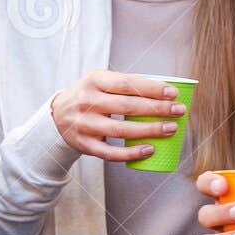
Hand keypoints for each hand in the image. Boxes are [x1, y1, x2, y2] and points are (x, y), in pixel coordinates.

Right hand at [50, 70, 187, 162]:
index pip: (127, 84)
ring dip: (149, 130)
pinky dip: (131, 153)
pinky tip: (150, 150)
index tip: (173, 93)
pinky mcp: (84, 145)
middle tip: (179, 111)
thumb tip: (165, 91)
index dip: (152, 88)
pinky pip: (110, 153)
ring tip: (170, 129)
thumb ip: (125, 84)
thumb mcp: (99, 81)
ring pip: (121, 130)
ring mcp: (84, 125)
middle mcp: (87, 102)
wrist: (56, 116)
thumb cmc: (88, 96)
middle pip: (127, 107)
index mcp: (94, 81)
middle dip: (157, 109)